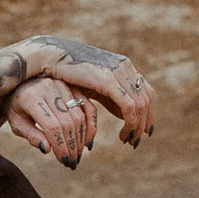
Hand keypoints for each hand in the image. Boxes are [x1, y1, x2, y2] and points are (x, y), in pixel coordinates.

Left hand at [5, 78, 97, 168]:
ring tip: (77, 156)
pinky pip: (87, 106)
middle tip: (72, 163)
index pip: (51, 126)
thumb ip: (31, 135)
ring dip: (81, 139)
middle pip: (67, 122)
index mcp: (31, 98)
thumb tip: (48, 150)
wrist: (18, 85)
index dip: (60, 145)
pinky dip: (91, 124)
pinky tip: (87, 142)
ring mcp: (62, 85)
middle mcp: (48, 88)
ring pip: (79, 115)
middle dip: (72, 146)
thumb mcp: (17, 123)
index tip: (63, 161)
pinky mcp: (72, 85)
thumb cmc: (16, 107)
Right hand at [37, 41, 154, 146]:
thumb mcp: (95, 85)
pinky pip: (129, 106)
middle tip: (135, 141)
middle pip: (147, 98)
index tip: (144, 131)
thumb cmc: (67, 72)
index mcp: (123, 66)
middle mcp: (124, 67)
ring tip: (127, 140)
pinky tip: (122, 134)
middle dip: (144, 123)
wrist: (49, 56)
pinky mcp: (108, 80)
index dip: (148, 113)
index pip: (146, 92)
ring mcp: (117, 71)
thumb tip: (126, 114)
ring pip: (140, 104)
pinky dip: (130, 123)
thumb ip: (112, 96)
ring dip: (136, 126)